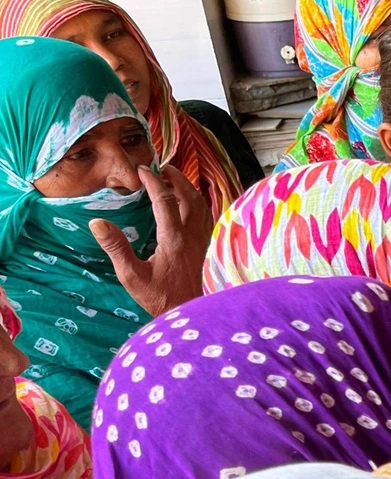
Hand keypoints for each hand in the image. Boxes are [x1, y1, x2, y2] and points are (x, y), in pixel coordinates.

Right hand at [89, 165, 211, 316]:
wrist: (184, 311)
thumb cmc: (157, 296)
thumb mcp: (131, 275)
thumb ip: (116, 247)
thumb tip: (97, 222)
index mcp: (173, 239)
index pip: (165, 200)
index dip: (153, 181)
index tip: (141, 170)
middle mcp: (191, 236)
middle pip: (189, 196)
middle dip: (176, 178)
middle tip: (161, 167)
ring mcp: (200, 241)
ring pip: (201, 205)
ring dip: (188, 188)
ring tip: (173, 178)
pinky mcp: (203, 247)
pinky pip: (205, 217)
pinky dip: (197, 202)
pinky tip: (188, 202)